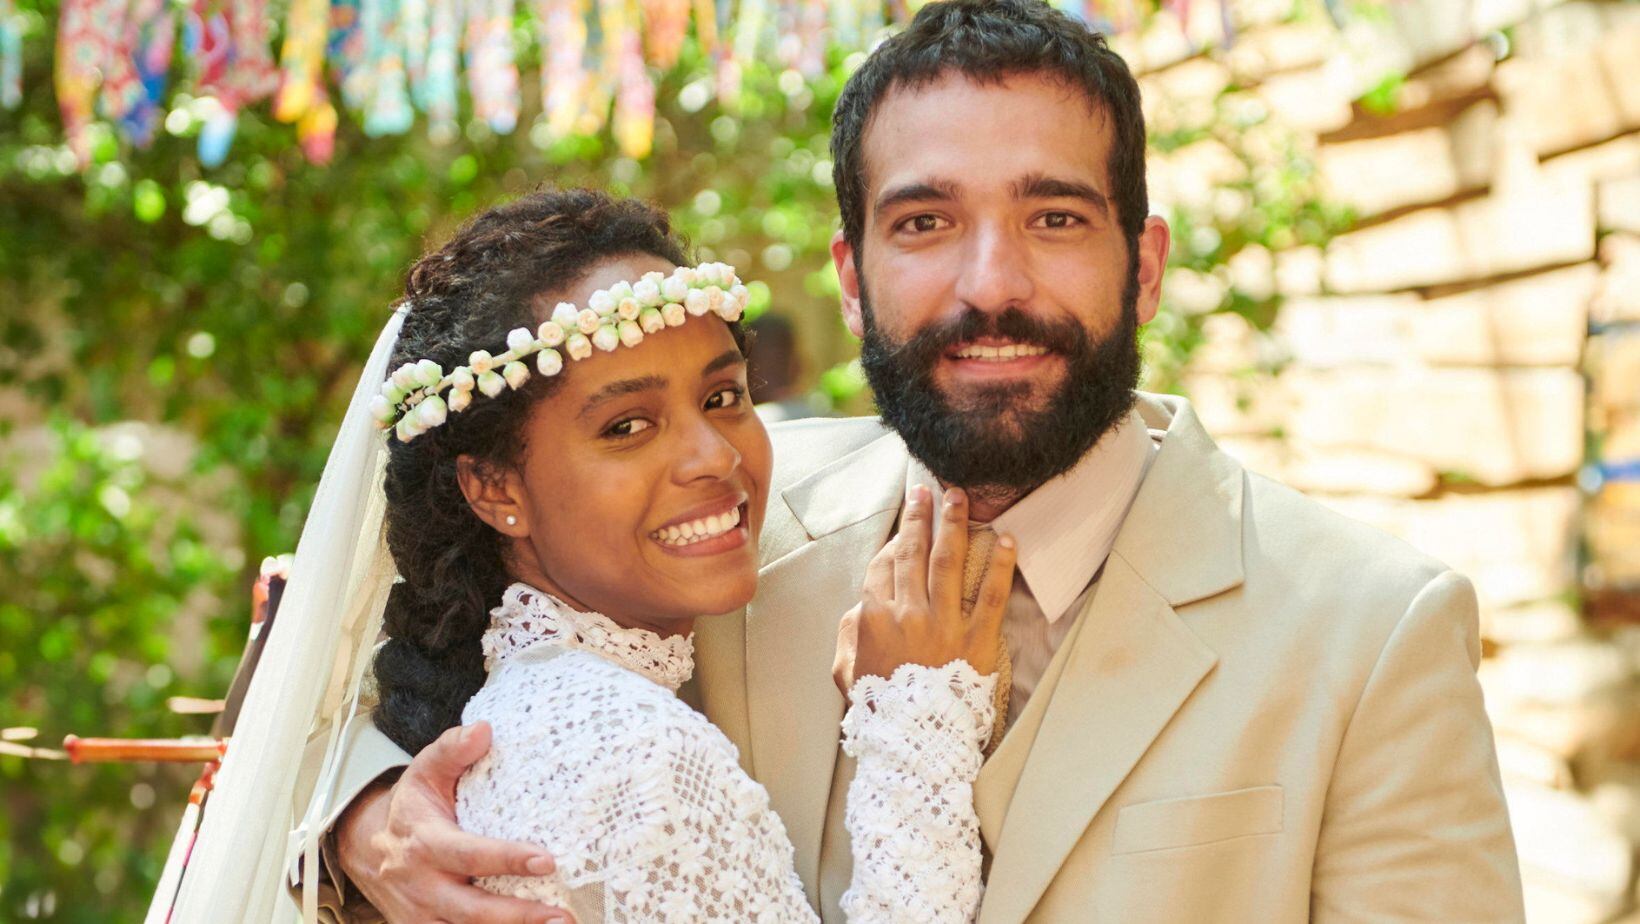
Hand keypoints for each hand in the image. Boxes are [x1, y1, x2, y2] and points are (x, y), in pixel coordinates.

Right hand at [336, 722, 572, 923]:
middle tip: (561, 915)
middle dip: (517, 915)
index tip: (547, 860)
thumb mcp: (426, 771)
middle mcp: (422, 885)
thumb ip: (453, 750)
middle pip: (470, 909)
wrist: (371, 849)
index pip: (468, 854)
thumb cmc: (415, 806)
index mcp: (424, 843)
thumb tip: (484, 730)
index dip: (506, 859)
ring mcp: (423, 915)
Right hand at [833, 485, 1014, 697]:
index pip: (884, 566)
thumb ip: (849, 634)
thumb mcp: (846, 671)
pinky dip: (999, 566)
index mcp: (874, 617)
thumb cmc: (879, 707)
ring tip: (960, 497)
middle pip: (913, 553)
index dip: (896, 540)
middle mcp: (907, 613)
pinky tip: (1006, 540)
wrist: (912, 740)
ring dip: (954, 525)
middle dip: (921, 517)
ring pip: (948, 562)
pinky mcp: (976, 640)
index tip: (907, 524)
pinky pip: (990, 596)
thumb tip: (860, 609)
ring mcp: (943, 625)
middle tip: (927, 490)